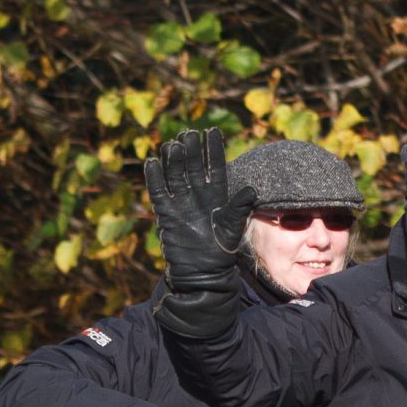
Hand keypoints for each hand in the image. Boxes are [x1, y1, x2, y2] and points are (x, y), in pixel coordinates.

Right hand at [145, 129, 253, 336]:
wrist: (203, 274)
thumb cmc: (221, 252)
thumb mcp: (232, 227)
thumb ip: (239, 207)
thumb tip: (252, 189)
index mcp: (216, 197)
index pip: (215, 168)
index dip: (214, 150)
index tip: (213, 131)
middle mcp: (198, 197)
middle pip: (193, 167)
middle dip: (192, 150)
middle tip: (190, 132)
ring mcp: (181, 204)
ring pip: (176, 175)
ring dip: (174, 159)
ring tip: (173, 143)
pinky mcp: (167, 214)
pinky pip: (159, 192)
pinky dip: (155, 178)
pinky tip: (153, 161)